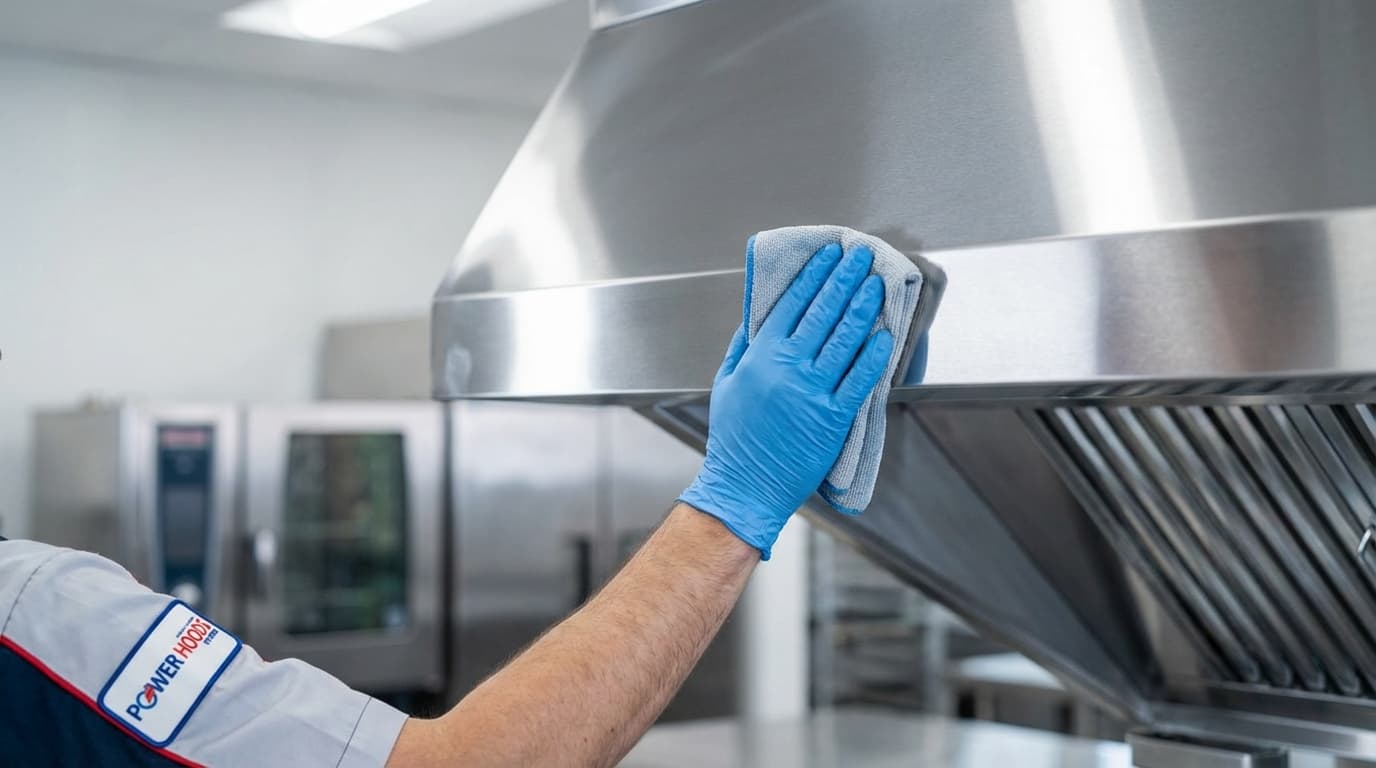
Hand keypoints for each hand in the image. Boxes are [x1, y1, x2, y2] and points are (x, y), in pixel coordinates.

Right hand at [680, 242, 893, 557]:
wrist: (745, 486)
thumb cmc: (734, 438)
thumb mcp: (725, 383)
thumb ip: (742, 347)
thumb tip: (758, 316)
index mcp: (759, 355)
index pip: (792, 302)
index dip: (814, 274)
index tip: (830, 254)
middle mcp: (787, 368)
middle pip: (823, 312)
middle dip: (845, 278)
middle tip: (862, 255)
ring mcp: (811, 392)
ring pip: (845, 339)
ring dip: (863, 307)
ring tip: (876, 285)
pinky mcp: (833, 417)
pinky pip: (859, 379)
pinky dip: (873, 355)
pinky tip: (885, 335)